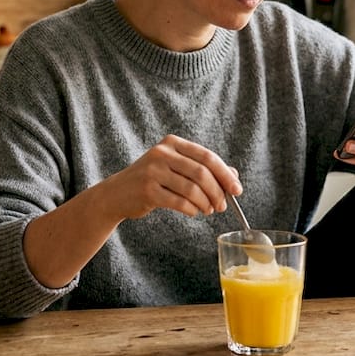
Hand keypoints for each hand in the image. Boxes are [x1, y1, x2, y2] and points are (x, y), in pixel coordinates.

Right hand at [99, 134, 239, 219]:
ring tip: (208, 210)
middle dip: (217, 192)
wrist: (117, 194)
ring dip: (205, 203)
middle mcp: (162, 153)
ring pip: (192, 190)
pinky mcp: (147, 190)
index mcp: (172, 143)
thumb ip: (203, 169)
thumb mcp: (176, 168)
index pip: (207, 157)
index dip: (225, 174)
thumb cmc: (152, 180)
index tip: (237, 190)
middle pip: (201, 173)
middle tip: (223, 206)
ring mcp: (153, 171)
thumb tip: (234, 176)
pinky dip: (192, 210)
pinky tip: (193, 211)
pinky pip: (180, 202)